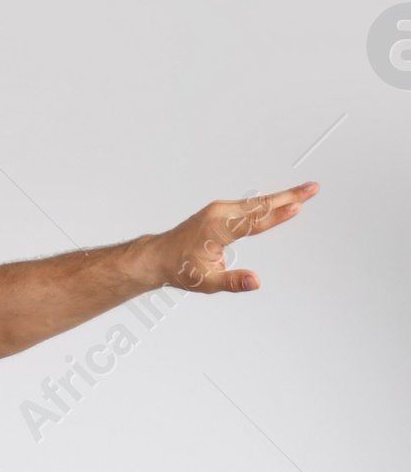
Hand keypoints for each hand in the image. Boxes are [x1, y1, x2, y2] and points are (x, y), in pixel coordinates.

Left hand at [156, 182, 318, 293]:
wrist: (159, 256)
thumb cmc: (181, 269)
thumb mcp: (206, 282)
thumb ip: (232, 282)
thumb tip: (255, 282)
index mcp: (217, 230)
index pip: (253, 222)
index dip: (277, 215)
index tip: (297, 207)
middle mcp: (219, 213)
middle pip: (260, 204)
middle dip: (289, 197)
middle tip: (313, 188)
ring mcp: (220, 208)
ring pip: (257, 202)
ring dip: (282, 196)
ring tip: (306, 192)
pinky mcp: (220, 209)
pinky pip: (249, 204)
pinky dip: (268, 201)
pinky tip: (282, 199)